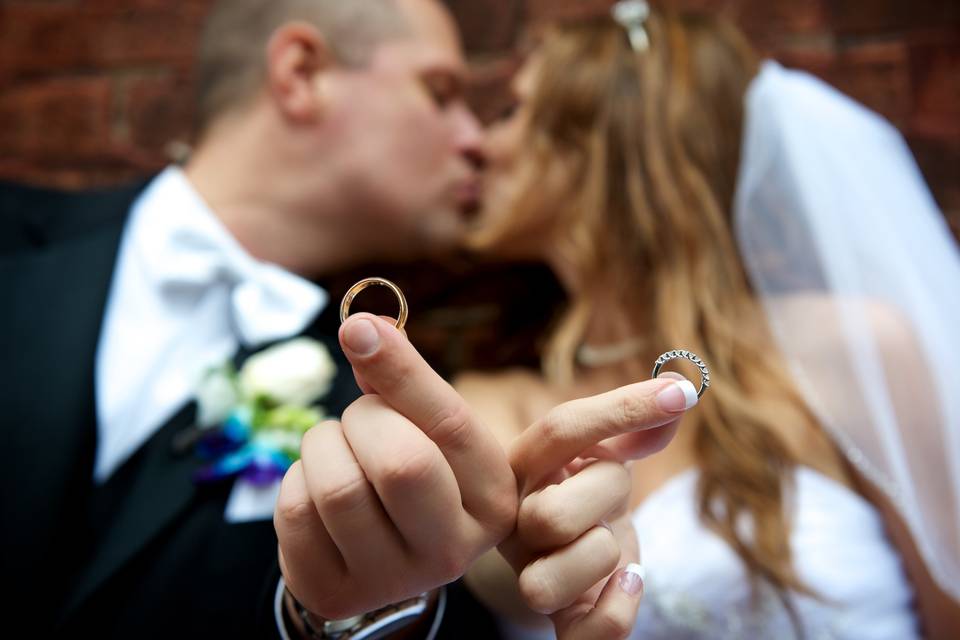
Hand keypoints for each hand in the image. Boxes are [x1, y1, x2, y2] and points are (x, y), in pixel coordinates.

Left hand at [275, 314, 516, 618]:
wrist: (390, 552)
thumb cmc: (421, 472)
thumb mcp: (432, 429)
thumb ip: (405, 379)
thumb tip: (361, 327)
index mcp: (493, 501)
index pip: (451, 426)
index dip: (401, 371)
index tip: (359, 327)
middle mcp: (453, 552)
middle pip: (398, 464)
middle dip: (364, 420)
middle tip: (364, 422)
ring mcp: (391, 581)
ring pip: (336, 487)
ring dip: (324, 446)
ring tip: (341, 451)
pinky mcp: (332, 593)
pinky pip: (295, 514)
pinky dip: (298, 481)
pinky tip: (319, 488)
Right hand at [500, 377, 694, 638]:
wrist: (576, 549)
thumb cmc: (589, 492)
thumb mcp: (606, 453)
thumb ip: (637, 426)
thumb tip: (679, 393)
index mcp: (520, 469)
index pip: (560, 431)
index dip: (623, 409)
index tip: (679, 394)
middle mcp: (514, 524)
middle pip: (550, 516)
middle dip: (605, 495)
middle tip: (613, 493)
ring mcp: (532, 574)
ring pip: (548, 582)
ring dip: (601, 556)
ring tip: (613, 542)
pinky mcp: (563, 620)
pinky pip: (584, 633)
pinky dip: (617, 610)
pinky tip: (631, 580)